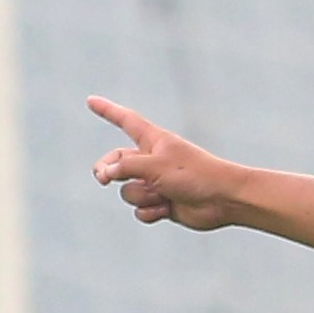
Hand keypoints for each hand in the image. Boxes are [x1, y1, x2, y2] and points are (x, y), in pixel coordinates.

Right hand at [89, 96, 244, 229]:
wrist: (223, 199)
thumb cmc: (194, 174)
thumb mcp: (155, 165)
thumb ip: (125, 166)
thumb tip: (106, 173)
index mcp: (154, 141)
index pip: (125, 121)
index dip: (108, 111)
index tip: (91, 100)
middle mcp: (152, 160)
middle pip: (115, 162)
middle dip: (107, 171)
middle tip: (103, 178)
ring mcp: (156, 182)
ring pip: (128, 191)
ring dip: (141, 196)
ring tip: (163, 194)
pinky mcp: (162, 203)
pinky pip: (140, 210)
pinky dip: (150, 211)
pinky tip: (167, 209)